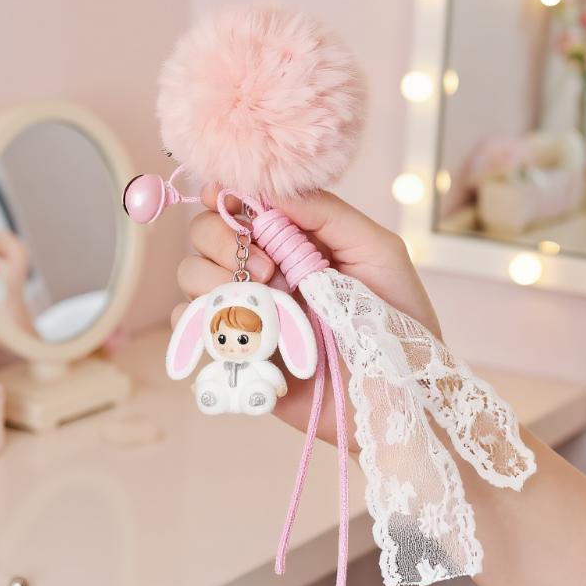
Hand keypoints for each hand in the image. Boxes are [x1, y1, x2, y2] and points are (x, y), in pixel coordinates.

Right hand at [172, 185, 440, 448]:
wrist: (395, 395)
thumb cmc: (397, 320)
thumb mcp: (376, 252)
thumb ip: (327, 214)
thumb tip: (271, 190)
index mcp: (292, 240)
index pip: (240, 205)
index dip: (222, 194)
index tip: (220, 196)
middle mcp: (262, 269)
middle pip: (205, 233)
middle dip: (222, 239)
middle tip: (270, 267)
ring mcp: (246, 309)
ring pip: (191, 274)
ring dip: (213, 278)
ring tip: (264, 302)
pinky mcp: (235, 350)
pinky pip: (189, 325)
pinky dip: (197, 319)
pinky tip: (238, 329)